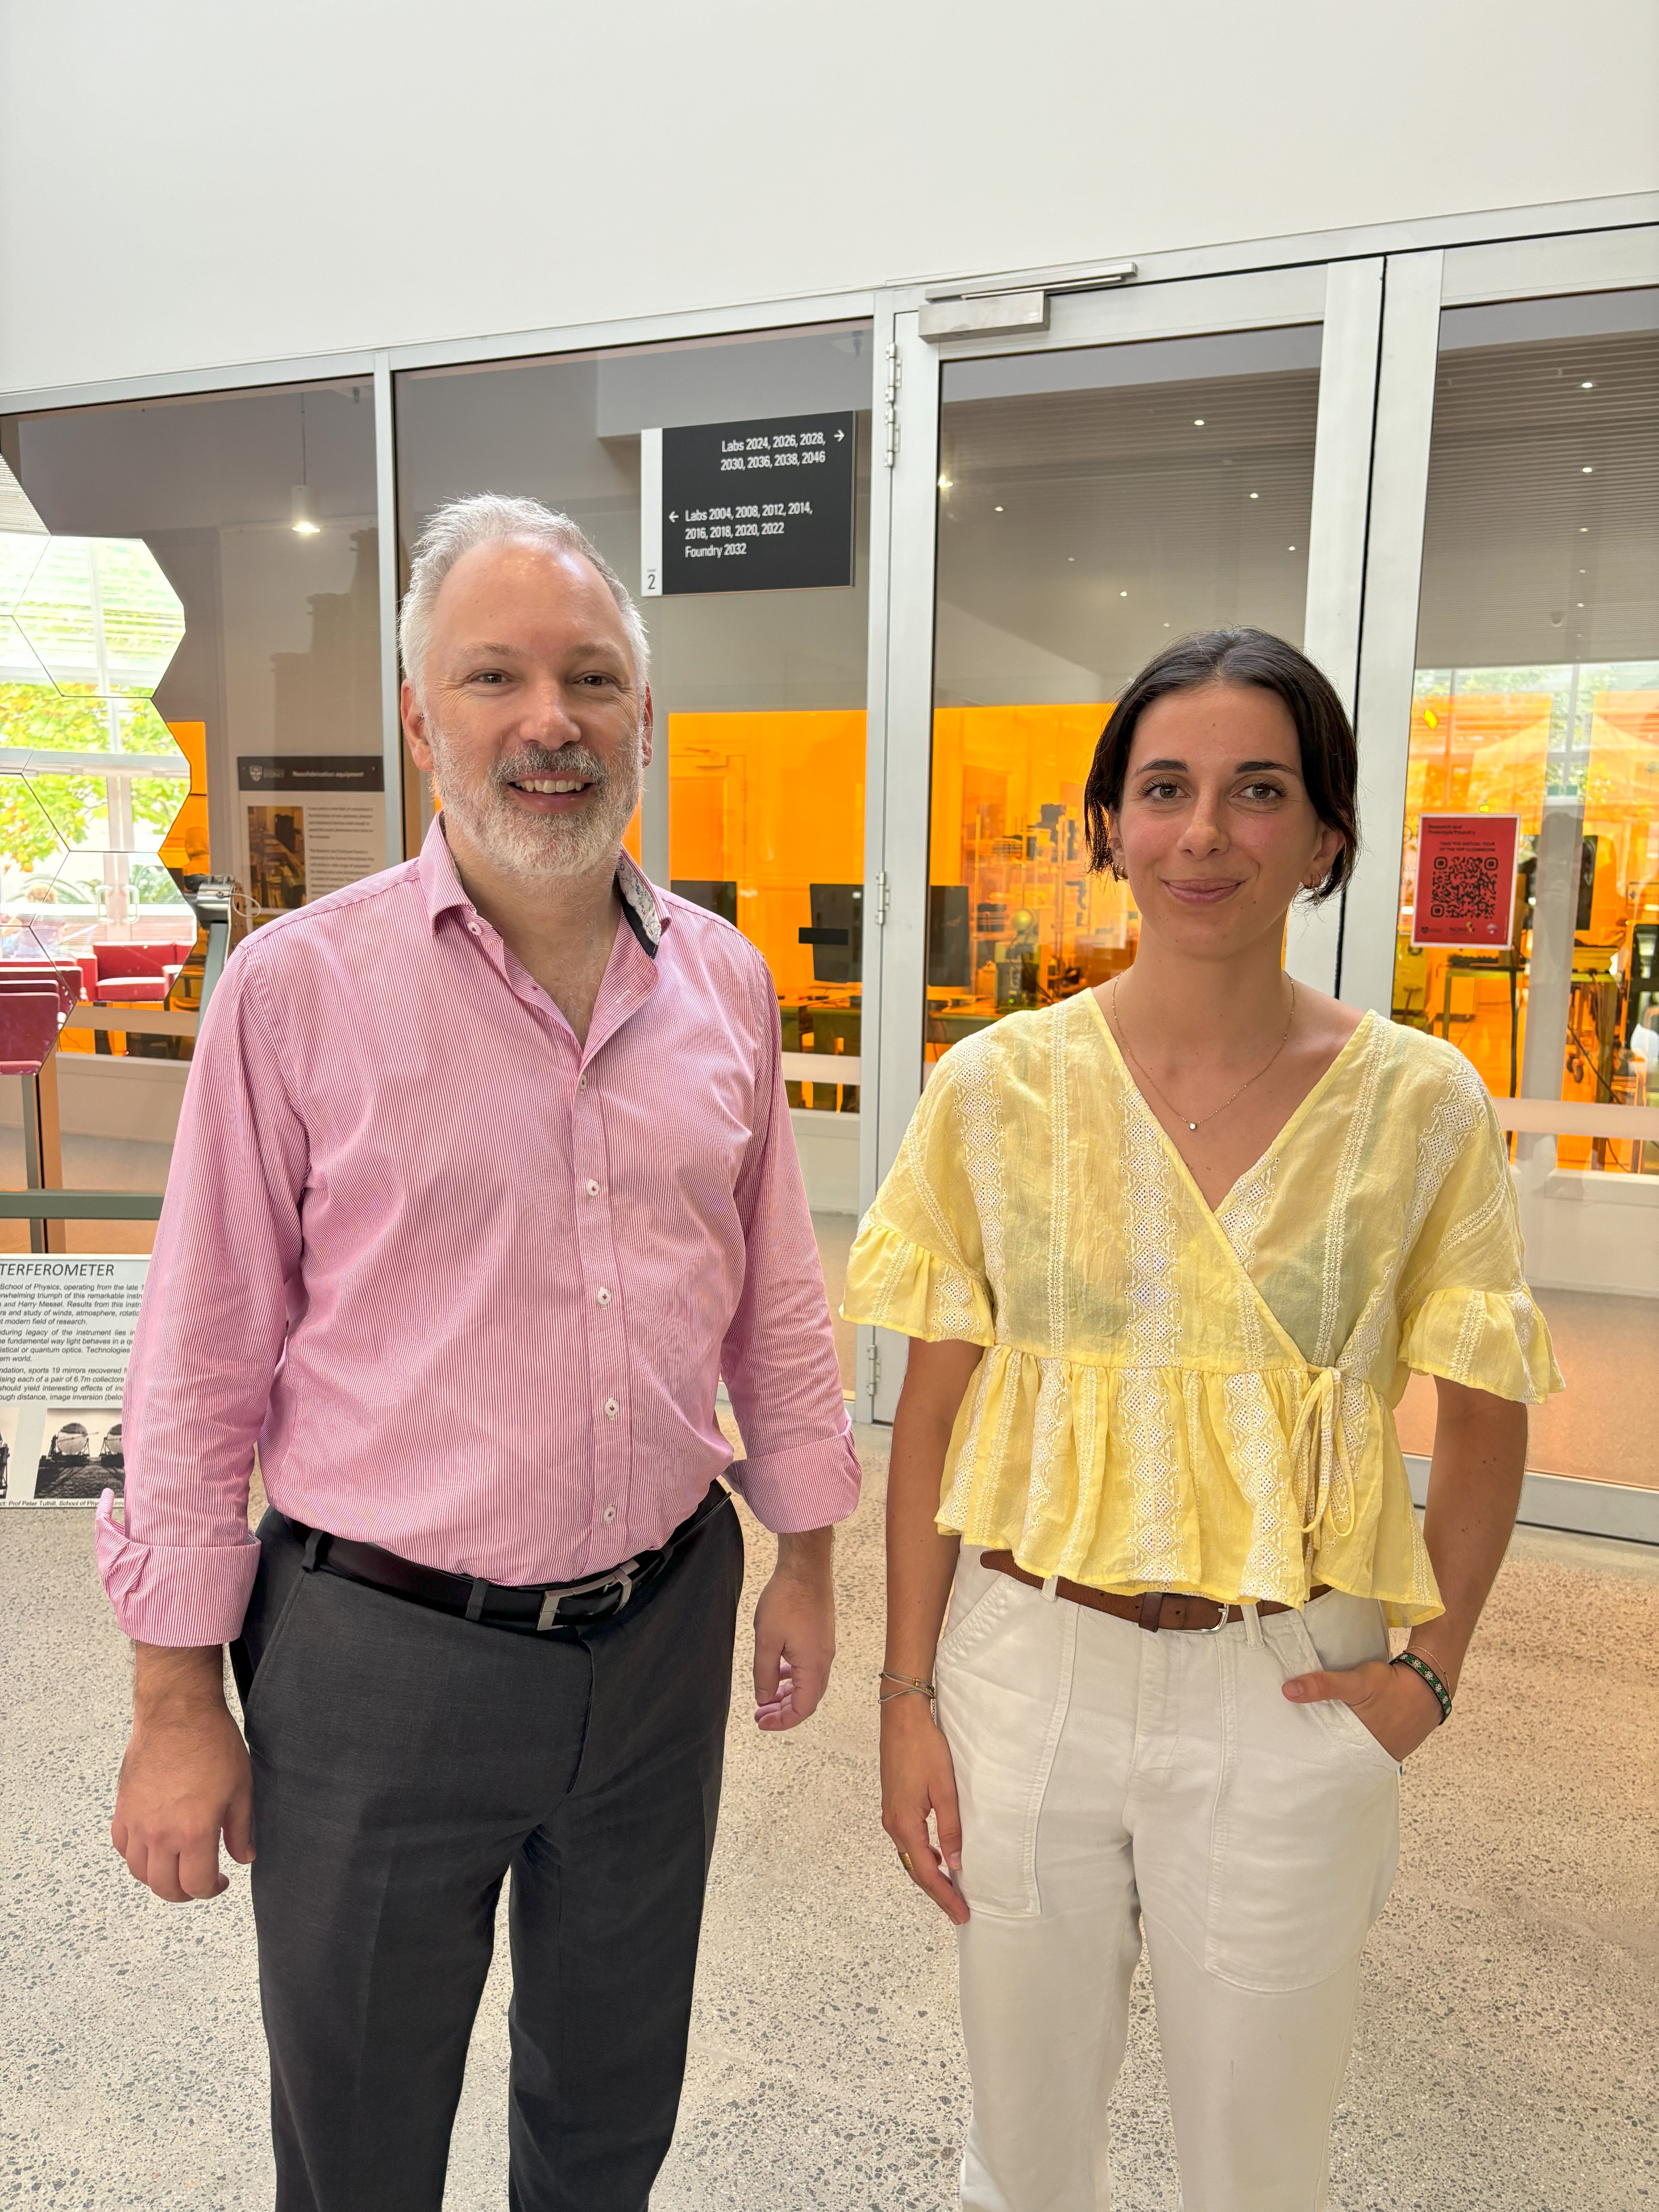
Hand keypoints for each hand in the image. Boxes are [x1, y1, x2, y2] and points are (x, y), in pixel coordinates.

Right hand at [111, 1646, 253, 1901]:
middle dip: (184, 1893)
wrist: (178, 1712)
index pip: (196, 1885)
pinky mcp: (123, 1808)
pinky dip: (136, 1856)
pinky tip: (153, 1848)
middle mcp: (161, 1834)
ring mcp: (137, 1823)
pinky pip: (123, 1847)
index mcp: (194, 1832)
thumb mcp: (241, 1788)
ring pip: (140, 1872)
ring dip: (159, 1878)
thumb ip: (241, 1829)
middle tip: (199, 1881)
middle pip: (164, 1887)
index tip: (221, 1881)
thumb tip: (244, 1858)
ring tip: (177, 1867)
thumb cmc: (213, 1745)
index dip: (211, 1890)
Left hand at [752, 1528, 834, 1730]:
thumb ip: (764, 1673)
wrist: (805, 1566)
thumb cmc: (785, 1599)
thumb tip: (764, 1699)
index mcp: (812, 1665)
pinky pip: (810, 1667)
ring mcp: (824, 1647)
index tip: (761, 1721)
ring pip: (809, 1683)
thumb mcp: (766, 1639)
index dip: (782, 1721)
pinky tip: (779, 1671)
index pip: (803, 1708)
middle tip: (760, 1714)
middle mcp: (824, 1660)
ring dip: (788, 1694)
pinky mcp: (821, 1636)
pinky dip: (794, 1677)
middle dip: (784, 1711)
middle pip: (808, 1699)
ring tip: (766, 1697)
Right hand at [881, 1696, 968, 1925]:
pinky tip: (937, 1857)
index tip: (961, 1913)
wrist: (902, 1718)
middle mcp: (892, 1823)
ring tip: (951, 1890)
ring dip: (929, 1875)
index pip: (926, 1872)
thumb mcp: (944, 1790)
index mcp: (905, 1823)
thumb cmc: (924, 1749)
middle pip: (914, 1869)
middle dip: (937, 1892)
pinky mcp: (893, 1804)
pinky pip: (907, 1841)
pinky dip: (922, 1856)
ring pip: (909, 1856)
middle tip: (958, 1910)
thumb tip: (955, 1865)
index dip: (944, 1895)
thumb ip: (950, 1829)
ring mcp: (890, 1814)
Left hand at [1282, 1654, 1445, 1762]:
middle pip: (1336, 1756)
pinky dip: (1351, 1738)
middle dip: (1318, 1750)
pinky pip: (1363, 1744)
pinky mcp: (1388, 1743)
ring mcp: (1381, 1752)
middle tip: (1293, 1742)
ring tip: (1309, 1735)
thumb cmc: (1391, 1686)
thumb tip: (1287, 1690)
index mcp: (1358, 1748)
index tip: (1286, 1748)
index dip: (1308, 1753)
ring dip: (1334, 1743)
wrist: (1428, 1685)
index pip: (1326, 1757)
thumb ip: (1323, 1686)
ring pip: (1349, 1750)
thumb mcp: (1357, 1682)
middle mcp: (1369, 1756)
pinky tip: (1338, 1729)